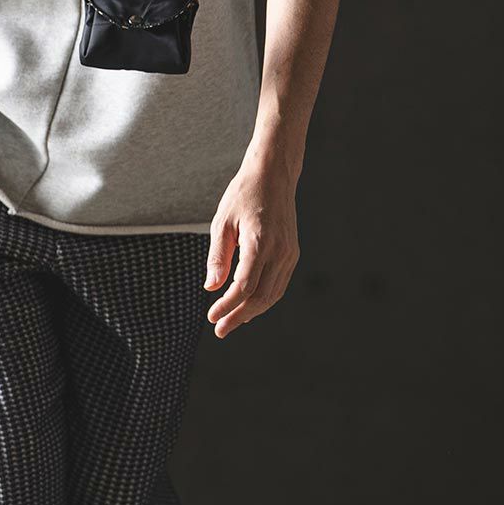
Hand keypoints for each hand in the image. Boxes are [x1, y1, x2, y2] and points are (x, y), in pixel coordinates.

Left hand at [204, 155, 300, 337]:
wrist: (274, 175)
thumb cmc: (244, 195)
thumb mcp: (222, 222)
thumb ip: (218, 257)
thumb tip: (211, 288)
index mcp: (260, 242)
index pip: (244, 286)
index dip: (228, 305)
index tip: (212, 316)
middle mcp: (279, 251)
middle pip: (260, 296)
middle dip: (239, 316)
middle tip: (220, 330)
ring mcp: (289, 253)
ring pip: (272, 294)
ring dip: (252, 312)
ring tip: (232, 322)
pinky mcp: (292, 253)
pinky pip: (279, 284)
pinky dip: (264, 299)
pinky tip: (249, 307)